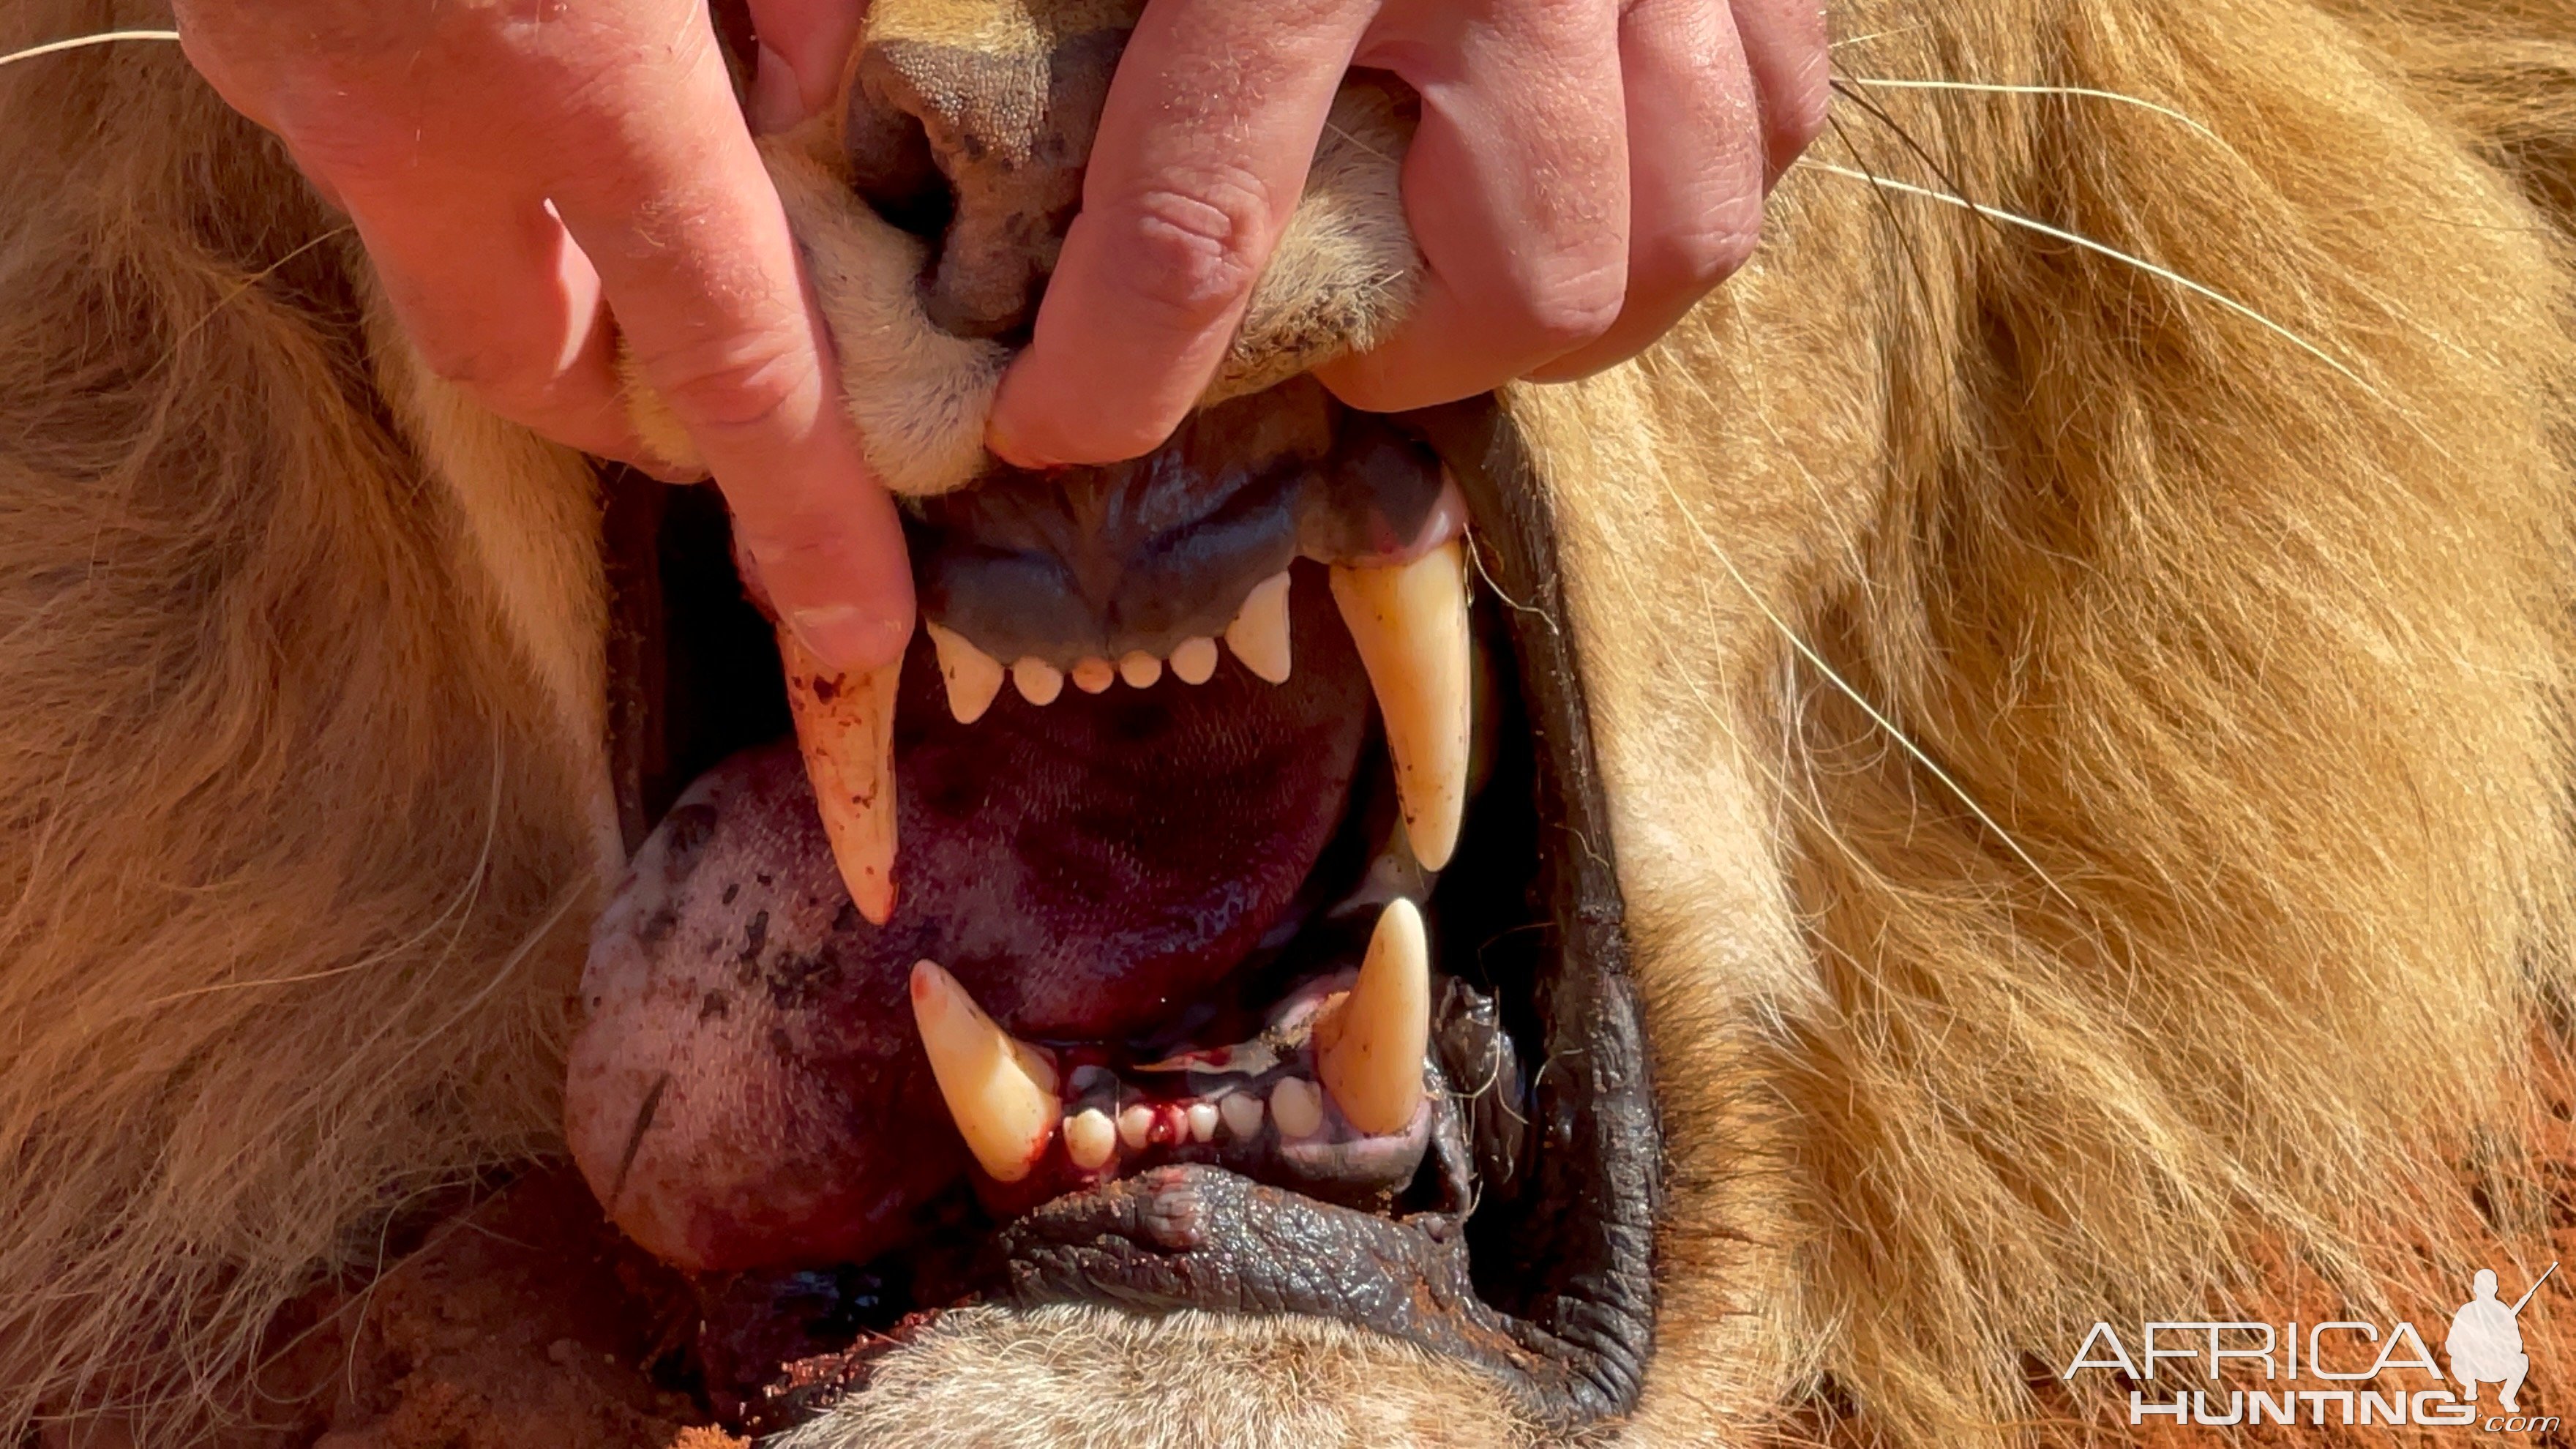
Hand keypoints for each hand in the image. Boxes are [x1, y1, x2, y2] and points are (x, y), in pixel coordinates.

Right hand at [174, 0, 913, 672]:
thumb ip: (798, 8)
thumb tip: (814, 111)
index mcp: (566, 65)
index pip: (726, 349)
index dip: (804, 507)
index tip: (855, 624)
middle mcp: (400, 110)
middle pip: (534, 359)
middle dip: (633, 405)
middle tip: (711, 388)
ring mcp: (287, 69)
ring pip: (438, 246)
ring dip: (542, 254)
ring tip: (626, 192)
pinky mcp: (233, 17)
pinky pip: (372, 135)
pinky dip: (459, 136)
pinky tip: (513, 69)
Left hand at [986, 0, 1830, 467]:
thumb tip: (786, 82)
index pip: (1198, 228)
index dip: (1118, 374)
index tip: (1055, 430)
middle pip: (1524, 282)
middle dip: (1411, 353)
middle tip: (1327, 324)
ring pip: (1684, 232)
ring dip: (1567, 304)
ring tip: (1462, 279)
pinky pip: (1779, 116)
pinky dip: (1690, 183)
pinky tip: (1595, 171)